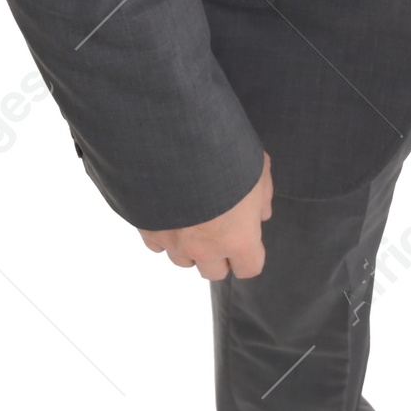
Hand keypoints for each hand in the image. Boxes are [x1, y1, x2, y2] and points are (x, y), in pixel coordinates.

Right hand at [139, 153, 272, 279]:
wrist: (176, 139)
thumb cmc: (226, 153)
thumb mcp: (258, 168)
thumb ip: (262, 198)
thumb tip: (261, 215)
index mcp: (238, 238)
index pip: (249, 268)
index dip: (249, 255)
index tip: (246, 240)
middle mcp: (205, 248)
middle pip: (214, 272)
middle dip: (219, 255)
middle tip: (219, 228)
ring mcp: (174, 242)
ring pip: (184, 261)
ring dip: (190, 247)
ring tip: (193, 218)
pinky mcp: (147, 230)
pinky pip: (157, 246)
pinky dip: (163, 235)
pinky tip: (170, 212)